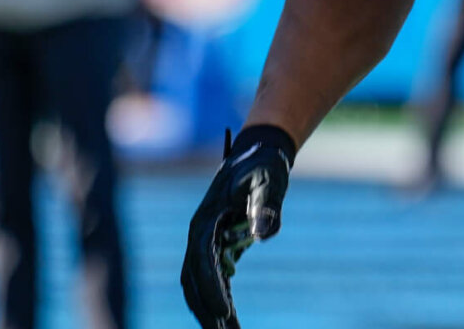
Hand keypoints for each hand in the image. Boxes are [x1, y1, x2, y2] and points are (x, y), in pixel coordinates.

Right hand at [181, 125, 295, 328]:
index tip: (225, 314)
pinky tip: (230, 319)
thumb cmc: (264, 165)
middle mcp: (199, 234)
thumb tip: (264, 235)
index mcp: (206, 220)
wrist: (260, 152)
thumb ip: (266, 204)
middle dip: (205, 311)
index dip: (212, 289)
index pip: (203, 262)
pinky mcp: (218, 245)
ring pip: (201, 284)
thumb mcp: (268, 180)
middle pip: (194, 281)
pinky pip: (214, 278)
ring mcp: (206, 241)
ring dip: (210, 310)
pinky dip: (219, 298)